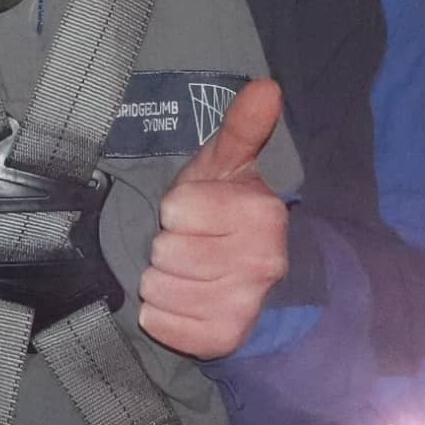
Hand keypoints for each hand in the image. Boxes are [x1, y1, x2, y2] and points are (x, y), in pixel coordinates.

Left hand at [138, 78, 291, 359]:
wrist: (244, 274)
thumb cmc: (223, 212)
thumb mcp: (228, 165)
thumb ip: (243, 125)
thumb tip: (266, 85)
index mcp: (263, 213)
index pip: (176, 208)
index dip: (177, 209)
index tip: (194, 214)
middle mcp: (262, 263)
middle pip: (164, 249)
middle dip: (167, 245)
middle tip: (191, 245)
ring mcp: (244, 305)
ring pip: (157, 286)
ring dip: (162, 279)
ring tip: (187, 273)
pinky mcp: (222, 339)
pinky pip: (160, 322)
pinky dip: (162, 314)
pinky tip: (184, 302)